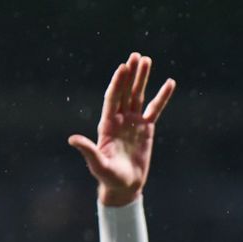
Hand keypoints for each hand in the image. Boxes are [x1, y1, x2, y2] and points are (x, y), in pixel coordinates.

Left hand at [68, 53, 175, 206]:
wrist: (124, 185)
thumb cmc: (108, 177)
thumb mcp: (97, 164)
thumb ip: (88, 150)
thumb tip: (72, 139)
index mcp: (107, 124)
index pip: (112, 98)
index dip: (118, 83)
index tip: (123, 67)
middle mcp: (120, 118)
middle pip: (125, 91)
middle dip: (130, 74)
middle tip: (136, 56)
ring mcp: (133, 122)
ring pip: (139, 95)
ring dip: (142, 78)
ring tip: (147, 59)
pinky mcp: (146, 128)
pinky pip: (156, 109)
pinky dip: (162, 96)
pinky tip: (170, 83)